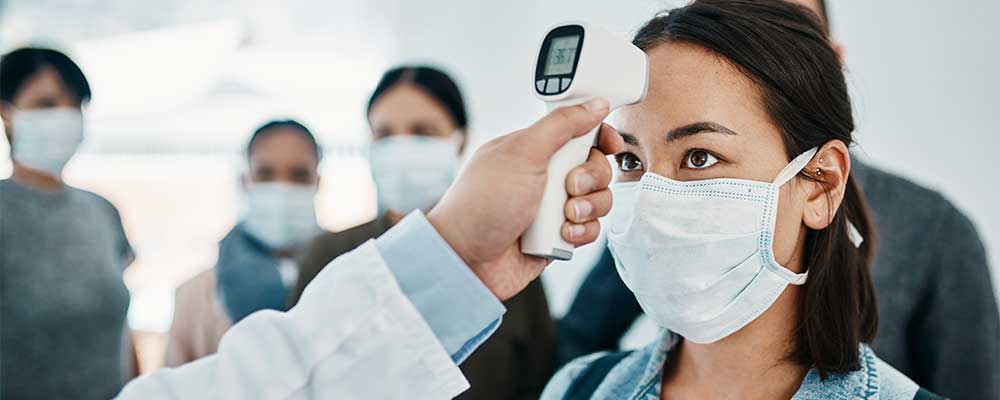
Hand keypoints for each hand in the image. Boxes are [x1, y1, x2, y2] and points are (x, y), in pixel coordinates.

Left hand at [427, 98, 623, 299]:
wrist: (468, 259)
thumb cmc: (482, 203)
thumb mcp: (523, 153)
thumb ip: (561, 125)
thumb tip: (594, 104)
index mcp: (533, 149)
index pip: (578, 132)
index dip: (598, 135)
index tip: (607, 143)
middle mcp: (544, 176)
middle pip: (595, 166)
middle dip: (590, 177)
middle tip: (569, 185)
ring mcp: (551, 207)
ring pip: (597, 199)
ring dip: (587, 207)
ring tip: (564, 216)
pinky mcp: (558, 235)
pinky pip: (590, 228)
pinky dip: (581, 232)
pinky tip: (560, 235)